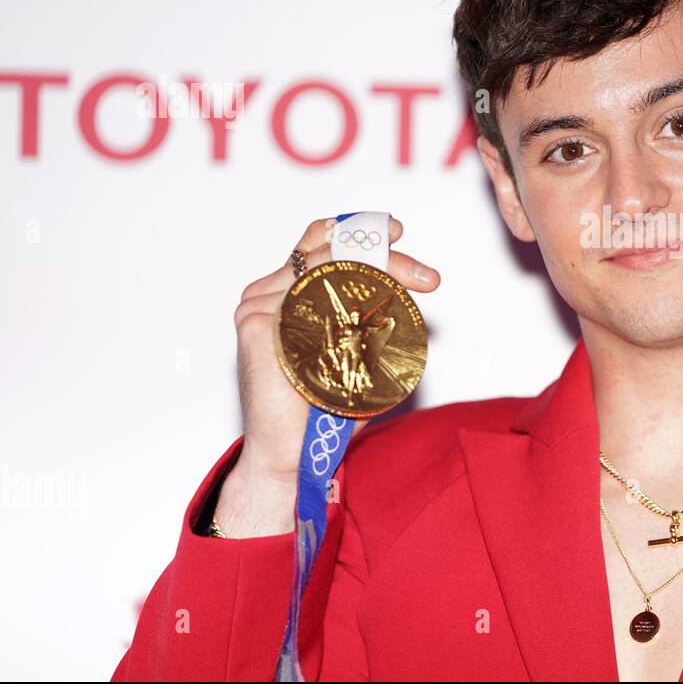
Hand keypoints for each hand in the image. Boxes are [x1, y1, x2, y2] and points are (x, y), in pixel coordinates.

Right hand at [231, 215, 439, 484]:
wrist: (291, 454)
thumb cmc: (323, 406)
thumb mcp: (355, 353)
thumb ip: (369, 321)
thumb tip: (411, 297)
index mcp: (283, 293)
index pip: (320, 245)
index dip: (356, 230)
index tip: (396, 232)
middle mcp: (265, 294)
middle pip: (327, 251)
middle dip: (384, 254)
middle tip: (425, 274)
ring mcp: (258, 307)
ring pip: (324, 268)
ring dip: (378, 272)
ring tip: (415, 284)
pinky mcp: (257, 326)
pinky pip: (309, 299)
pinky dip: (350, 301)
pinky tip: (378, 312)